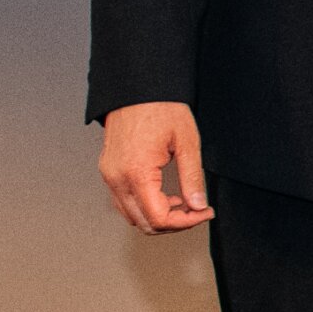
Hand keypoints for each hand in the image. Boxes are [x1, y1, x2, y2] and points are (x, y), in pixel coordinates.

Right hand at [99, 101, 212, 232]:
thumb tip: (198, 205)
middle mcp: (117, 177)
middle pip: (143, 223)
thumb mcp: (187, 141)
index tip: (204, 212)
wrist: (137, 88)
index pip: (159, 218)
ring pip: (131, 216)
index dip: (185, 222)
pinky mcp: (108, 171)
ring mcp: (109, 175)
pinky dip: (144, 206)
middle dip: (174, 224)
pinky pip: (124, 201)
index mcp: (136, 172)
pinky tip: (164, 195)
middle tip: (197, 211)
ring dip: (158, 217)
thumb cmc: (161, 107)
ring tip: (183, 203)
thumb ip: (192, 178)